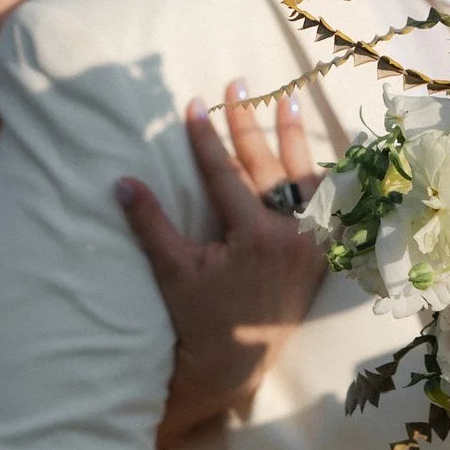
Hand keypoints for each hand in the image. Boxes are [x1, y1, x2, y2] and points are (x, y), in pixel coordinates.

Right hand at [117, 84, 327, 445]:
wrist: (237, 364)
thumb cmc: (200, 318)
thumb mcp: (172, 269)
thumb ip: (150, 222)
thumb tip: (121, 181)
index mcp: (254, 235)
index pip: (225, 172)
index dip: (207, 137)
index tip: (195, 104)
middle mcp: (291, 235)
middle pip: (268, 166)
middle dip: (249, 123)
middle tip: (236, 86)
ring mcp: (312, 245)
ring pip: (306, 179)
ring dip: (294, 141)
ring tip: (287, 103)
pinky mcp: (321, 256)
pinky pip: (328, 208)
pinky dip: (323, 180)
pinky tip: (322, 155)